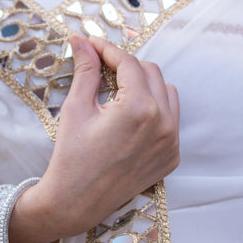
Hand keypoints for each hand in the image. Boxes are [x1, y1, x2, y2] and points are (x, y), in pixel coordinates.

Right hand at [8, 35, 179, 242]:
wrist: (76, 202)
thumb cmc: (71, 157)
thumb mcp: (76, 109)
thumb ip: (86, 70)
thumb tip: (81, 40)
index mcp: (139, 108)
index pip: (128, 63)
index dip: (107, 50)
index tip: (91, 45)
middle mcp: (162, 124)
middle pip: (151, 72)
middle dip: (126, 66)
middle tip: (101, 69)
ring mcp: (170, 142)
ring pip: (167, 93)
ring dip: (145, 86)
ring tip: (118, 93)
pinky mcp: (171, 157)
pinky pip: (170, 120)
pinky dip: (154, 111)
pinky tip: (129, 119)